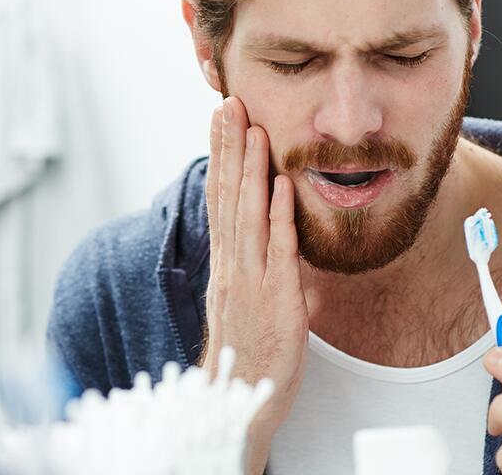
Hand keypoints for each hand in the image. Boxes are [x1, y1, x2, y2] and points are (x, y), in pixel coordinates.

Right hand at [202, 96, 307, 474]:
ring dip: (251, 169)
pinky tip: (281, 185)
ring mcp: (250, 280)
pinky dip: (279, 216)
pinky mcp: (275, 298)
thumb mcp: (244, 298)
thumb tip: (267, 230)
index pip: (219, 197)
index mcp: (225, 262)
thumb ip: (252, 261)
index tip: (221, 117)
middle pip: (227, 195)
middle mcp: (232, 264)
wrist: (238, 399)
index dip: (220, 155)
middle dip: (229, 147)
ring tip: (253, 128)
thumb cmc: (247, 350)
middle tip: (229, 103)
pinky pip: (278, 250)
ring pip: (248, 214)